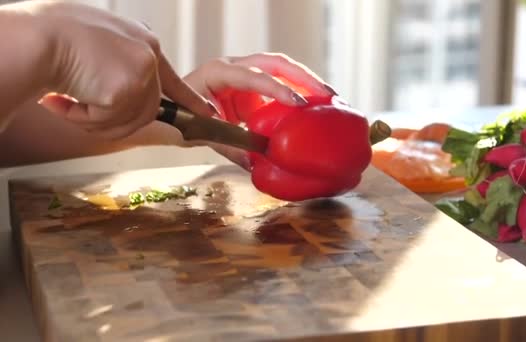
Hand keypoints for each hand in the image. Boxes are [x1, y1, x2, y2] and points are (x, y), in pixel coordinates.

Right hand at [29, 1, 216, 139]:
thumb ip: (120, 63)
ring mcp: (141, 73)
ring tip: (68, 99)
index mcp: (143, 42)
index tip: (209, 114)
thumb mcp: (98, 42)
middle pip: (145, 111)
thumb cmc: (53, 36)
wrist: (35, 37)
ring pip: (128, 122)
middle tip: (76, 107)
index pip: (173, 80)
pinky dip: (82, 119)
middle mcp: (148, 56)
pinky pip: (107, 123)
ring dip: (93, 120)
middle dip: (111, 120)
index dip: (190, 101)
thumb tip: (120, 93)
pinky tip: (66, 99)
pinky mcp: (126, 90)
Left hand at [181, 53, 337, 167]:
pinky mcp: (254, 86)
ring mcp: (245, 73)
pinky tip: (314, 105)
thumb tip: (257, 166)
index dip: (277, 89)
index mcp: (218, 73)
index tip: (298, 103)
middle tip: (325, 93)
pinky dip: (297, 92)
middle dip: (302, 76)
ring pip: (281, 69)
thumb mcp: (203, 133)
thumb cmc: (182, 117)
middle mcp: (234, 67)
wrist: (172, 111)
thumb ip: (230, 148)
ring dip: (305, 81)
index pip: (254, 76)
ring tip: (328, 97)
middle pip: (275, 63)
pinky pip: (280, 84)